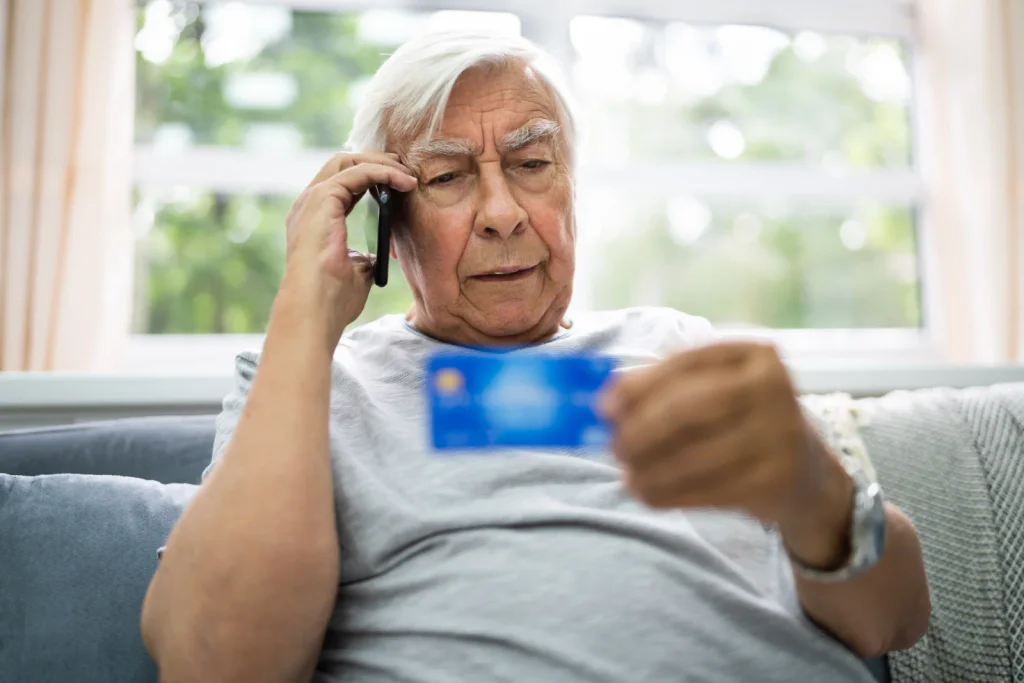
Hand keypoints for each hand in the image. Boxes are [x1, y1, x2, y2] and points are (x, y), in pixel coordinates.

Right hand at [278, 151, 416, 347]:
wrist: (315, 310)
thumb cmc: (332, 300)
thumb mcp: (356, 273)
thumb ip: (364, 258)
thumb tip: (377, 256)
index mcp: (314, 219)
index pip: (342, 184)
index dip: (371, 178)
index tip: (400, 184)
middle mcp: (308, 205)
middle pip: (342, 163)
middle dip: (376, 162)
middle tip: (406, 171)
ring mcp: (312, 200)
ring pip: (348, 161)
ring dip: (382, 164)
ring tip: (408, 175)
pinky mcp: (322, 199)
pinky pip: (357, 172)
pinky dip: (382, 172)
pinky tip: (403, 182)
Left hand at [600, 341, 835, 528]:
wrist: (806, 470)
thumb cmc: (743, 421)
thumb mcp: (717, 390)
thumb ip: (665, 387)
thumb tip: (607, 402)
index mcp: (753, 353)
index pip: (684, 363)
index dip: (638, 386)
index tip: (603, 408)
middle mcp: (772, 387)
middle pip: (687, 409)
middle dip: (640, 431)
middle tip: (613, 447)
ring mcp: (779, 434)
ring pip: (694, 455)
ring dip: (649, 469)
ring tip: (626, 475)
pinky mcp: (775, 479)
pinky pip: (708, 489)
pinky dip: (668, 493)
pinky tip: (647, 493)